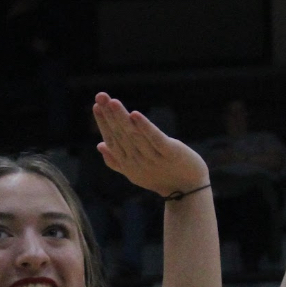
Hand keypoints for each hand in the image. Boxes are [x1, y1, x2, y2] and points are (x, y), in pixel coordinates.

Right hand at [93, 95, 209, 197]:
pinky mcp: (171, 154)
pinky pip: (156, 140)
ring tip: (113, 102)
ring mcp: (154, 158)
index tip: (96, 105)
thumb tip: (99, 145)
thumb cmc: (161, 178)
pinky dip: (145, 128)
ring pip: (134, 136)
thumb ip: (117, 160)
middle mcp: (138, 162)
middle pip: (121, 136)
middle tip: (100, 96)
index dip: (103, 123)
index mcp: (128, 164)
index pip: (112, 141)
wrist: (189, 190)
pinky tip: (135, 115)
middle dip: (109, 115)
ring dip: (122, 118)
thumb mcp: (136, 172)